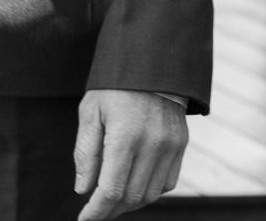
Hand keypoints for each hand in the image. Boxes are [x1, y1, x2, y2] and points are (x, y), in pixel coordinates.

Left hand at [72, 88, 187, 218]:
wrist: (153, 61)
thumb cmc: (115, 85)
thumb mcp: (91, 112)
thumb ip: (86, 153)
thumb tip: (83, 190)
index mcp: (125, 136)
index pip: (111, 190)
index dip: (96, 211)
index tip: (84, 220)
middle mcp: (152, 144)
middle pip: (131, 197)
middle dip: (110, 210)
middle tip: (96, 211)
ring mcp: (170, 145)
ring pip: (151, 194)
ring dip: (130, 204)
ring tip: (113, 201)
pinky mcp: (181, 144)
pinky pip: (168, 182)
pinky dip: (150, 192)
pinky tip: (135, 186)